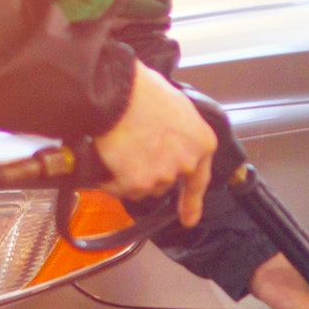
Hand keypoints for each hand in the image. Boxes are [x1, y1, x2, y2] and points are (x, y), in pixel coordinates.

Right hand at [91, 61, 214, 226]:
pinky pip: (118, 188)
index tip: (188, 219)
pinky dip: (109, 179)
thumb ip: (178, 132)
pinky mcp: (135, 183)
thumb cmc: (144, 90)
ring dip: (129, 175)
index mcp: (201, 143)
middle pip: (164, 182)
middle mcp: (185, 164)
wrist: (117, 92)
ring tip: (119, 147)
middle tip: (133, 149)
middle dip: (149, 171)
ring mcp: (161, 176)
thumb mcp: (176, 107)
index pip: (198, 180)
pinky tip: (107, 157)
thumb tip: (167, 140)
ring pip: (141, 187)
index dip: (191, 202)